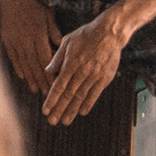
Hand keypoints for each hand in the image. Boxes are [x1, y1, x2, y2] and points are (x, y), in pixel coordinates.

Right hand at [0, 0, 58, 92]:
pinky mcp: (7, 41)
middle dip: (42, 81)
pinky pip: (13, 57)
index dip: (51, 74)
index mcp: (38, 37)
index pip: (46, 61)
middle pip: (35, 66)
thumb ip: (55, 33)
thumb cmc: (33, 5)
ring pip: (24, 64)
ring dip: (30, 78)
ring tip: (35, 89)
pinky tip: (22, 76)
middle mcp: (26, 42)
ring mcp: (15, 43)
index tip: (56, 86)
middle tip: (47, 94)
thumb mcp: (48, 16)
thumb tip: (61, 49)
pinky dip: (18, 68)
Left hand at [41, 5, 134, 126]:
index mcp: (70, 64)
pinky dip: (88, 104)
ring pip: (80, 97)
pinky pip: (95, 94)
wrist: (109, 33)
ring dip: (72, 110)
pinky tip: (82, 112)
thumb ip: (57, 58)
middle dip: (59, 109)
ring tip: (65, 121)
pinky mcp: (104, 78)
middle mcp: (81, 73)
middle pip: (68, 95)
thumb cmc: (86, 35)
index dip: (51, 100)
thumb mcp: (67, 41)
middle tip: (52, 121)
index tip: (45, 110)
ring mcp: (94, 76)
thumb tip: (47, 71)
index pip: (58, 86)